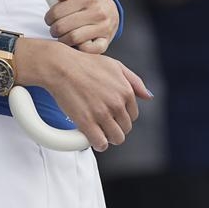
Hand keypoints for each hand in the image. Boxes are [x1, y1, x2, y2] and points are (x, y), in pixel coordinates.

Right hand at [15, 38, 151, 151]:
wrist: (60, 66)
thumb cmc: (85, 64)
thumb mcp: (115, 65)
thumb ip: (135, 81)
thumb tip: (148, 96)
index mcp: (126, 91)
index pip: (133, 115)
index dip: (122, 116)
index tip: (111, 114)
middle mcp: (117, 103)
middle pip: (125, 128)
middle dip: (115, 126)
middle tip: (102, 122)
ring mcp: (102, 114)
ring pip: (116, 139)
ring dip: (108, 137)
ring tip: (98, 130)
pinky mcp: (87, 122)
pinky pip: (100, 143)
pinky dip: (98, 143)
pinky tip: (91, 136)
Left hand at [44, 0, 118, 53]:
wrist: (111, 9)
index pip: (56, 12)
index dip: (48, 17)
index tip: (50, 19)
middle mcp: (97, 12)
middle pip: (62, 26)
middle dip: (53, 30)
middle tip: (54, 29)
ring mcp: (103, 27)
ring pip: (73, 38)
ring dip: (62, 40)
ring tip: (62, 36)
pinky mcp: (105, 41)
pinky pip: (88, 50)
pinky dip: (78, 48)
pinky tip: (75, 43)